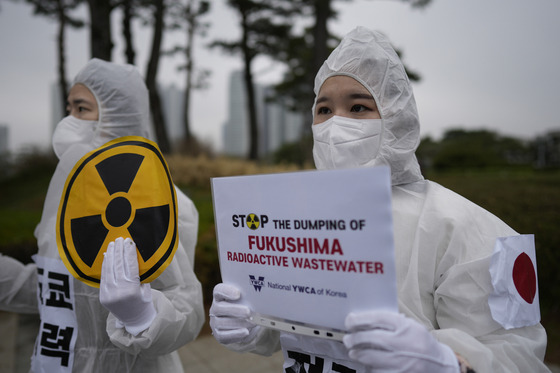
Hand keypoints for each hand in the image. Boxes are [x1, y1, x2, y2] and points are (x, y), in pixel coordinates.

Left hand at [100, 237, 156, 335]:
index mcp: (133, 289)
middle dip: (119, 250)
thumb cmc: (143, 302)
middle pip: (118, 265)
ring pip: (109, 269)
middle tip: (120, 239)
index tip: (129, 241)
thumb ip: (139, 274)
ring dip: (111, 255)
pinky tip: (107, 255)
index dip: (129, 252)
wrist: (134, 321)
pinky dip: (105, 265)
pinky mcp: (102, 296)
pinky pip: (103, 277)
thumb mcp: (146, 288)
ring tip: (113, 244)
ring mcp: (109, 294)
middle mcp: (119, 291)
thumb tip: (131, 256)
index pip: (130, 265)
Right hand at [209, 283, 259, 344]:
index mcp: (219, 296)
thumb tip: (258, 299)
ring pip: (222, 323)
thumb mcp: (244, 299)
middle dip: (235, 310)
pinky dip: (236, 334)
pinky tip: (246, 332)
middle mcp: (215, 308)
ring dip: (238, 323)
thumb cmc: (243, 306)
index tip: (238, 294)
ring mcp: (215, 322)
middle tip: (248, 312)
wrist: (241, 322)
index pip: (218, 291)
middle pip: (219, 308)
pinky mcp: (218, 334)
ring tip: (252, 322)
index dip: (226, 292)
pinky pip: (224, 335)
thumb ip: (247, 297)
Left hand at [343, 311, 458, 372]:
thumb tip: (363, 319)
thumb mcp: (411, 327)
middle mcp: (404, 343)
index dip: (359, 319)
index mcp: (407, 327)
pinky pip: (376, 370)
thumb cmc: (421, 343)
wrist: (440, 366)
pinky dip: (369, 367)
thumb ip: (391, 322)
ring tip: (353, 351)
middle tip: (348, 339)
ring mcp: (402, 362)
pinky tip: (368, 364)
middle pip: (370, 338)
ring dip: (358, 354)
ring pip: (369, 357)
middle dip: (354, 338)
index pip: (377, 318)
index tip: (349, 320)